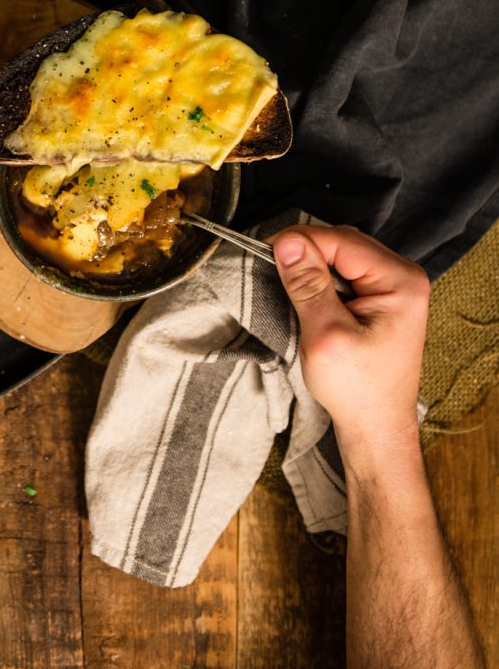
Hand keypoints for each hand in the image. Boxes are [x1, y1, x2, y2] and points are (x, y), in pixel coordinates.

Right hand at [271, 226, 428, 460]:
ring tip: (287, 283)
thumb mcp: (325, 335)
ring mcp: (395, 287)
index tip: (265, 251)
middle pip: (344, 242)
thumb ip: (308, 285)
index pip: (342, 241)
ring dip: (313, 265)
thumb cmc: (356, 390)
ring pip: (342, 255)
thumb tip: (288, 241)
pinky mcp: (382, 298)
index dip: (301, 241)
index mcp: (400, 282)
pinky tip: (306, 293)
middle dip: (307, 251)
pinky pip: (346, 272)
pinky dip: (322, 278)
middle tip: (272, 267)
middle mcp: (403, 277)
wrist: (376, 427)